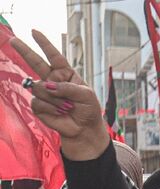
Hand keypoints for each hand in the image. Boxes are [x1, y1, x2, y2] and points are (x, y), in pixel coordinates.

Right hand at [11, 31, 108, 160]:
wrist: (84, 129)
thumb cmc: (88, 110)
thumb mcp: (86, 95)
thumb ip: (68, 88)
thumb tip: (48, 85)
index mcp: (65, 74)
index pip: (54, 56)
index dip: (44, 44)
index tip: (34, 32)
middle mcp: (52, 80)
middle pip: (35, 62)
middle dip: (24, 51)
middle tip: (13, 40)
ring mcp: (44, 92)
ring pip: (39, 87)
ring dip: (54, 98)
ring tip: (67, 107)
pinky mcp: (38, 105)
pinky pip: (38, 102)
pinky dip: (50, 108)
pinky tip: (59, 113)